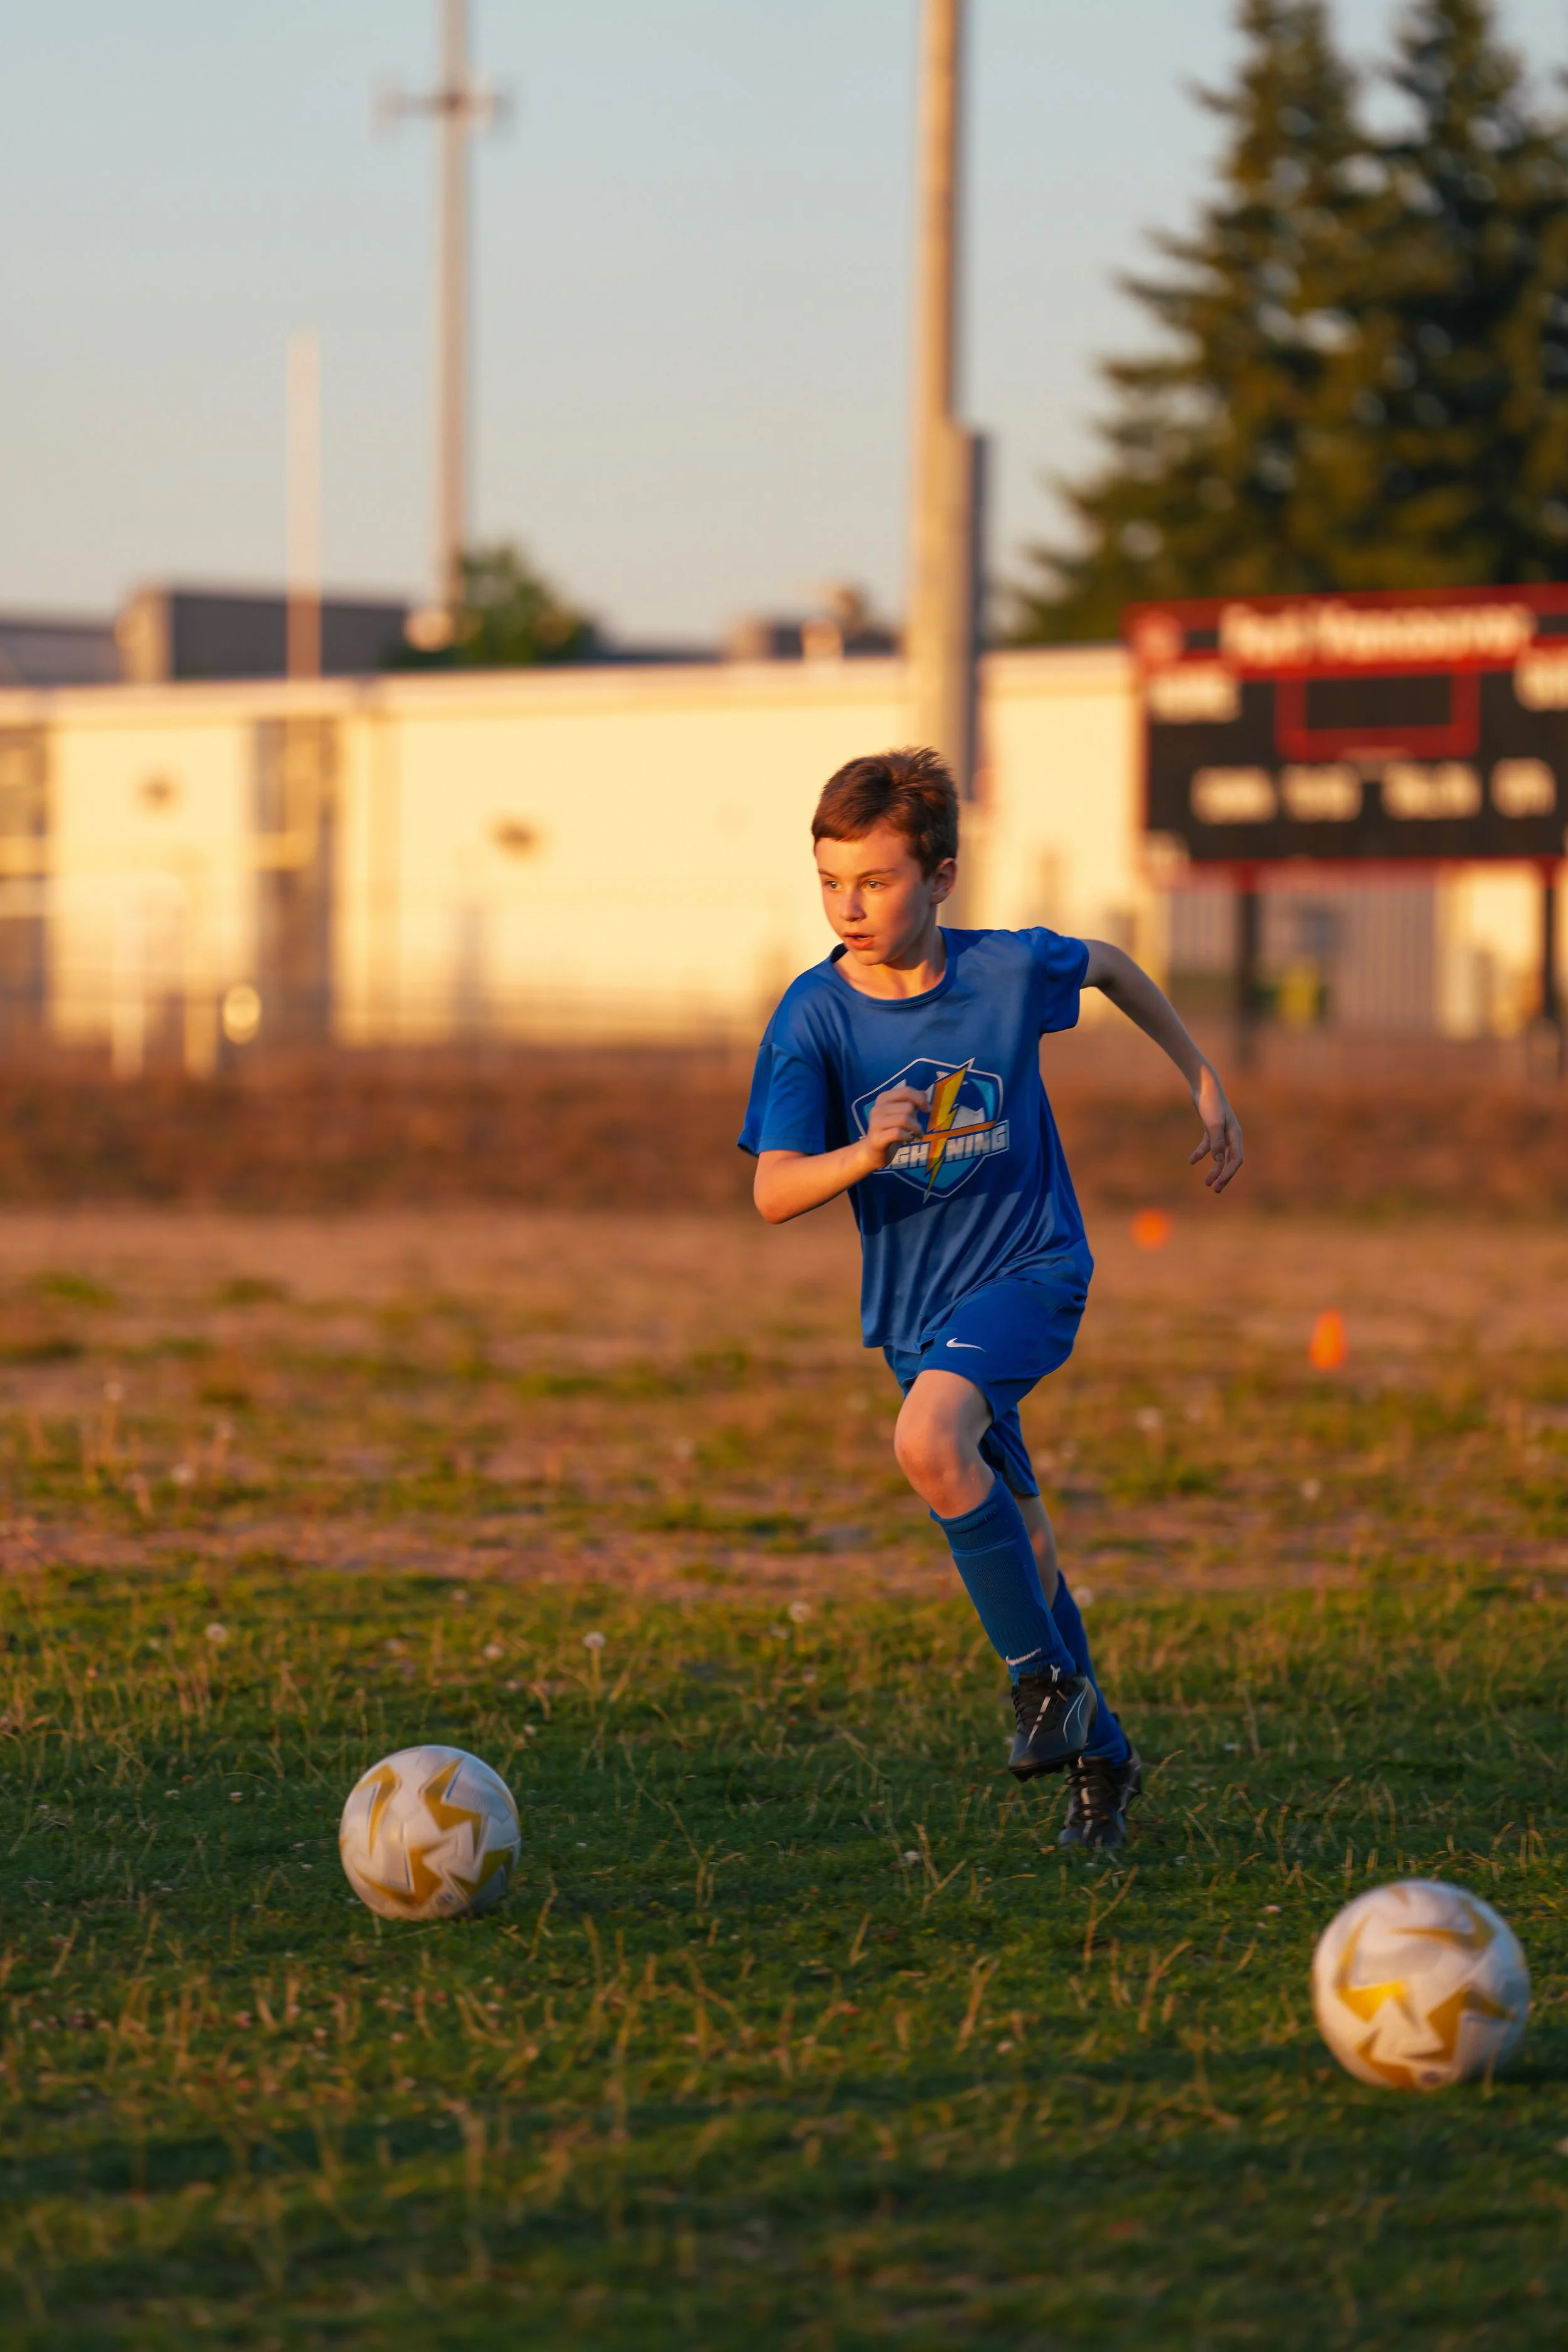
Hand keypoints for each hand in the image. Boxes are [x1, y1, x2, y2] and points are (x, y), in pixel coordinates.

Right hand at [862, 1084, 928, 1168]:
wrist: (872, 1152)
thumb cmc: (889, 1131)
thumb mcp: (901, 1114)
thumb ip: (911, 1103)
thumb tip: (925, 1093)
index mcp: (883, 1098)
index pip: (906, 1091)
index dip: (921, 1099)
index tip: (928, 1109)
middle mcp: (877, 1108)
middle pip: (908, 1107)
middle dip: (917, 1118)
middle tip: (917, 1128)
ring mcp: (875, 1123)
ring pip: (904, 1119)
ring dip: (916, 1128)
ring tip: (918, 1134)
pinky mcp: (877, 1138)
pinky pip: (898, 1133)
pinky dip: (908, 1136)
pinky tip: (909, 1139)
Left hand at [1188, 1064, 1242, 1192]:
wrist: (1203, 1084)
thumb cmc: (1210, 1102)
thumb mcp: (1213, 1123)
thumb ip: (1216, 1142)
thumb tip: (1219, 1162)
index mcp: (1235, 1135)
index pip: (1236, 1160)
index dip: (1228, 1174)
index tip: (1218, 1185)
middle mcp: (1231, 1134)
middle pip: (1230, 1161)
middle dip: (1224, 1176)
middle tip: (1215, 1189)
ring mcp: (1221, 1131)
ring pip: (1220, 1155)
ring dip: (1214, 1169)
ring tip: (1206, 1183)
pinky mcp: (1210, 1127)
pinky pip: (1208, 1145)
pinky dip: (1201, 1153)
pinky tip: (1191, 1161)